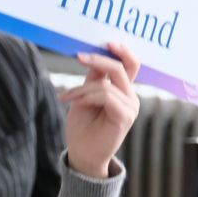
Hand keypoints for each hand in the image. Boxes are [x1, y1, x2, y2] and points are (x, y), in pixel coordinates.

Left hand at [59, 42, 139, 178]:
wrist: (82, 155)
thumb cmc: (83, 127)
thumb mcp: (84, 96)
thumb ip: (94, 78)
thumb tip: (93, 55)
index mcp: (123, 90)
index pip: (131, 64)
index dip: (121, 50)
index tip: (105, 41)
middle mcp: (131, 97)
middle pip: (121, 67)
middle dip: (98, 59)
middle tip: (78, 56)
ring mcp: (131, 107)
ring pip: (106, 83)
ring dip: (82, 88)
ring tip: (66, 97)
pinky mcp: (125, 117)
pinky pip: (105, 96)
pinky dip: (85, 97)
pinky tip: (72, 103)